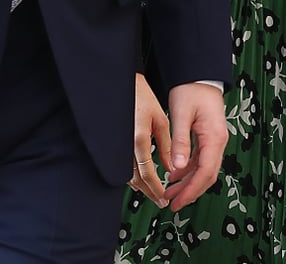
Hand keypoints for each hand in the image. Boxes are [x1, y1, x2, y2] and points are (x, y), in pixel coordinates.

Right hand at [128, 74, 170, 207]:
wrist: (119, 84)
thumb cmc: (140, 96)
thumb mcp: (160, 118)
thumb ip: (166, 145)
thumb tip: (171, 167)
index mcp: (138, 139)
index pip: (147, 172)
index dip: (156, 188)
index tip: (163, 198)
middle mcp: (125, 145)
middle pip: (135, 178)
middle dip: (149, 192)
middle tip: (160, 201)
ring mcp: (117, 145)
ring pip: (127, 174)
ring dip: (140, 186)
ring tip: (152, 192)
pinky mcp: (114, 144)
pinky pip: (122, 165)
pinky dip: (131, 175)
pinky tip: (139, 179)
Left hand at [161, 82, 227, 212]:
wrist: (199, 73)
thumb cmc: (190, 89)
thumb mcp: (181, 114)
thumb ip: (180, 142)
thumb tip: (177, 169)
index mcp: (214, 137)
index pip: (205, 172)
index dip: (191, 190)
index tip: (178, 202)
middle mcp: (219, 141)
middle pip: (207, 175)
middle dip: (190, 191)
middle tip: (172, 202)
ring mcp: (215, 139)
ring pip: (204, 169)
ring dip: (188, 182)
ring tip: (170, 191)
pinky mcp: (209, 136)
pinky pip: (201, 159)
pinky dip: (189, 169)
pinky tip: (175, 174)